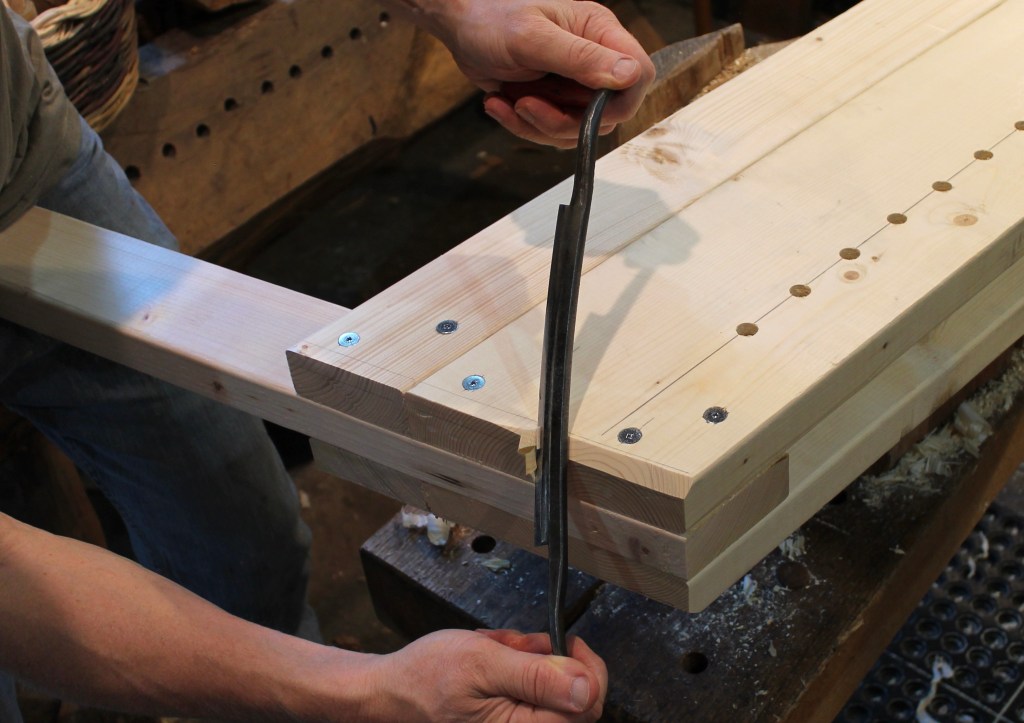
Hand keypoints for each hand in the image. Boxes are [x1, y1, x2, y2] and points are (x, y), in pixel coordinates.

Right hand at [364, 628, 607, 720]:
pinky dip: (523, 665)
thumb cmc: (427, 677)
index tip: (566, 641)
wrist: (394, 688)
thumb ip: (536, 675)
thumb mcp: (482, 662)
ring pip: (556, 687)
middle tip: (521, 645)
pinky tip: (498, 659)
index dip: (587, 666)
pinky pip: (535, 688)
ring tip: (500, 651)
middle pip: (576, 696)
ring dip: (535, 660)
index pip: (588, 706)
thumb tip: (584, 686)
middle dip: (554, 659)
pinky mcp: (513, 717)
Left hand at [428, 0, 654, 146]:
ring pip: (577, 128)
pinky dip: (523, 126)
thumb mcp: (534, 37)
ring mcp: (572, 83)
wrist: (460, 26)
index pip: (639, 75)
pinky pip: (551, 130)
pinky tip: (500, 103)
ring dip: (539, 125)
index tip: (586, 112)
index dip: (620, 102)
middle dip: (565, 121)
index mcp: (598, 32)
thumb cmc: (492, 17)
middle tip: (528, 104)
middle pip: (607, 113)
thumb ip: (582, 57)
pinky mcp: (553, 100)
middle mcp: (592, 59)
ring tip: (511, 101)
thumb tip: (629, 75)